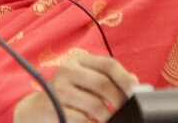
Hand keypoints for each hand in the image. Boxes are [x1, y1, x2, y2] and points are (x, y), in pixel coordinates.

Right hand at [13, 52, 139, 122]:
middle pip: (102, 84)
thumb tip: (135, 83)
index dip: (125, 78)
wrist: (39, 109)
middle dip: (119, 101)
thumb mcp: (87, 81)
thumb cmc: (71, 94)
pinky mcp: (55, 109)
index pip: (108, 64)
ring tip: (112, 120)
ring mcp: (59, 89)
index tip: (137, 92)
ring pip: (95, 104)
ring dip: (108, 116)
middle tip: (127, 111)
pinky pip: (83, 119)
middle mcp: (67, 70)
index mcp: (79, 60)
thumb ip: (110, 79)